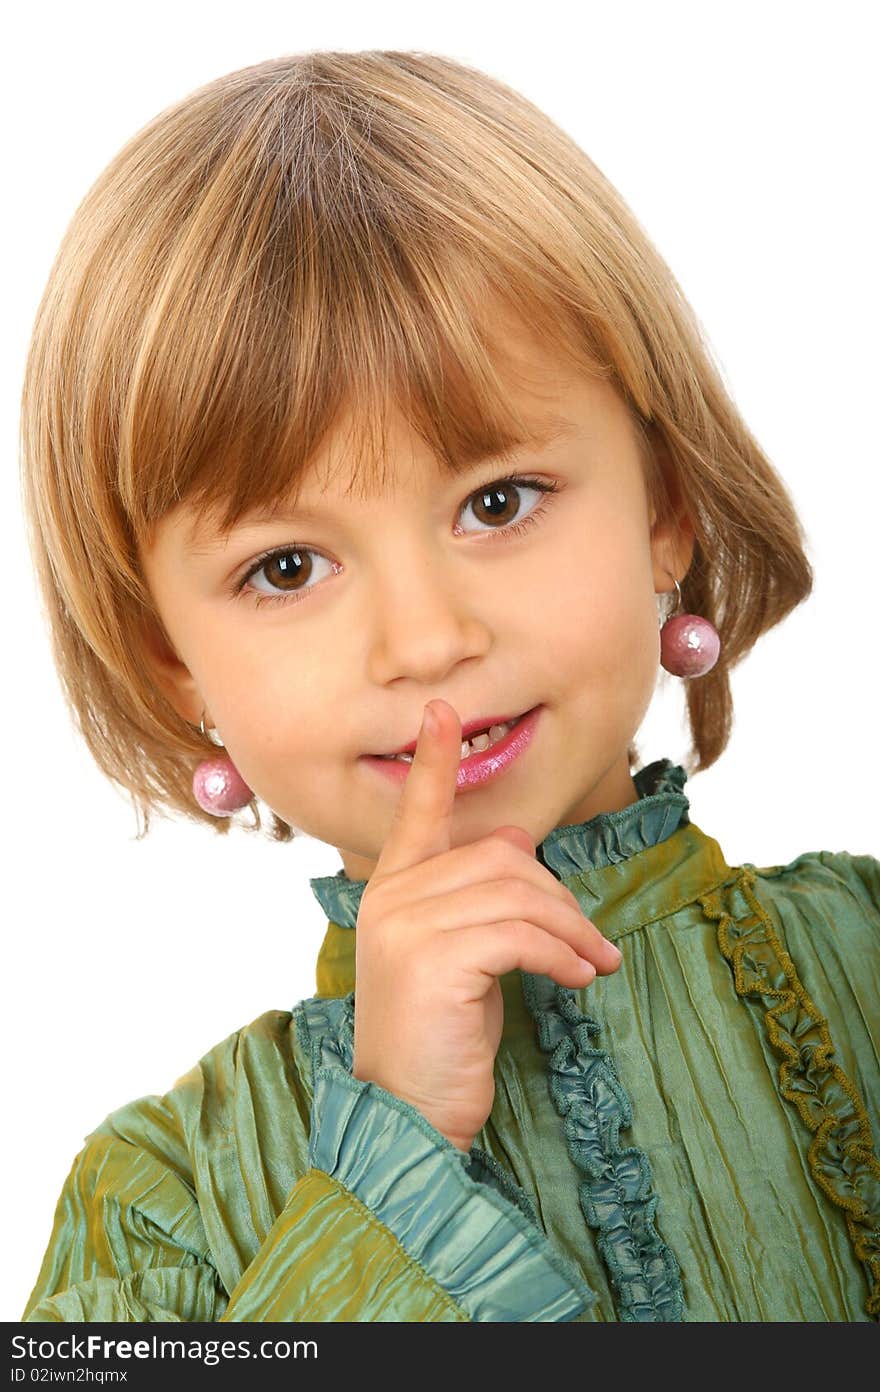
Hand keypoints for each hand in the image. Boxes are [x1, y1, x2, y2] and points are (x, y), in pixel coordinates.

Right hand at [352, 698, 622, 1151]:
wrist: (410, 1111)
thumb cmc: (440, 1035)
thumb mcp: (457, 956)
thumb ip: (476, 898)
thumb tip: (518, 841)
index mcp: (391, 891)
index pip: (416, 813)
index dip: (435, 762)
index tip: (445, 711)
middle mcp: (391, 898)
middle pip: (501, 857)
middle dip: (561, 898)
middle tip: (594, 944)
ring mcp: (406, 925)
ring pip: (519, 894)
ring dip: (573, 930)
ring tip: (597, 964)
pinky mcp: (433, 958)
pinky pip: (521, 934)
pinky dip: (563, 954)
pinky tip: (581, 980)